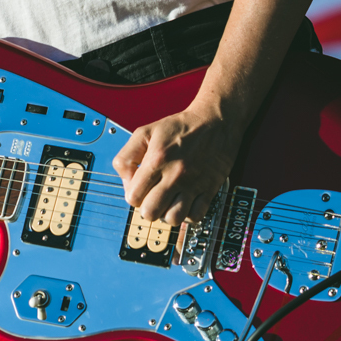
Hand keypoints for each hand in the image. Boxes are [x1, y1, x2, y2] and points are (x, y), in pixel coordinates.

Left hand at [112, 101, 241, 225]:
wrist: (214, 121)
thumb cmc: (179, 127)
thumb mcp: (144, 133)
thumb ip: (126, 156)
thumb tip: (126, 181)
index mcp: (156, 160)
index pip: (133, 197)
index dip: (133, 195)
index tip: (139, 188)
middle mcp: (175, 174)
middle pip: (150, 213)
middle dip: (147, 208)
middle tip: (152, 198)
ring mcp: (193, 184)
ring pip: (173, 219)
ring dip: (167, 214)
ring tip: (168, 202)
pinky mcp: (209, 189)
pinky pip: (195, 216)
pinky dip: (188, 215)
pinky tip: (184, 203)